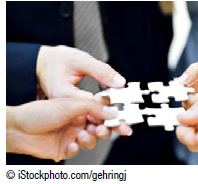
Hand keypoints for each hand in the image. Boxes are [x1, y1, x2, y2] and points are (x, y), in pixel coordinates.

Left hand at [6, 98, 128, 161]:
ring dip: (90, 139)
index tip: (123, 120)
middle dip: (105, 130)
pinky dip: (77, 148)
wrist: (18, 128)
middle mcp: (78, 121)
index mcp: (81, 108)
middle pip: (100, 127)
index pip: (102, 113)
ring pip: (91, 140)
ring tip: (83, 135)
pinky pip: (78, 150)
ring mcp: (72, 134)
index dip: (113, 117)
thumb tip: (111, 112)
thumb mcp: (70, 104)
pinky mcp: (65, 147)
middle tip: (104, 129)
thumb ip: (93, 107)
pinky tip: (71, 144)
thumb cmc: (40, 112)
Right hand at [35, 45, 131, 136]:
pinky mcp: (70, 109)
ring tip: (121, 126)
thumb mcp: (80, 60)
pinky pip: (86, 115)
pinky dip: (98, 115)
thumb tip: (119, 83)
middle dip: (109, 125)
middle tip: (125, 129)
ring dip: (104, 122)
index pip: (90, 106)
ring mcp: (66, 109)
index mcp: (63, 94)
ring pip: (88, 120)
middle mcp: (64, 106)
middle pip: (89, 119)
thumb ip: (101, 71)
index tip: (124, 116)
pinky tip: (110, 116)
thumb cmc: (57, 60)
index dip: (109, 110)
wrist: (42, 64)